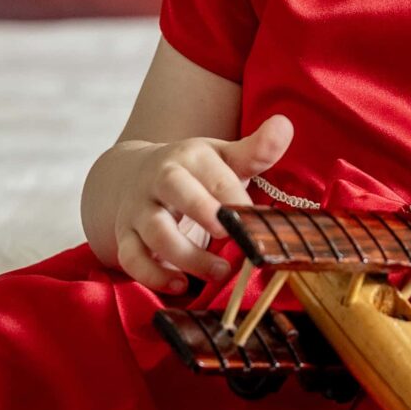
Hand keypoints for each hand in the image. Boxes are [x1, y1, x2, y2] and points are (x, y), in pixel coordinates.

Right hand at [110, 114, 293, 295]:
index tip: (259, 219)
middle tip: (232, 234)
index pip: (213, 173)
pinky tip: (181, 285)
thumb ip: (255, 150)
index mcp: (189, 157)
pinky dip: (153, 275)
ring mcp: (139, 209)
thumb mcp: (222, 158)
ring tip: (219, 272)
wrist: (133, 176)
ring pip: (155, 231)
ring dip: (187, 255)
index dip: (235, 196)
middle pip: (174, 188)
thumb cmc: (193, 173)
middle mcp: (160, 179)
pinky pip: (132, 258)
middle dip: (203, 210)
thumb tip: (285, 124)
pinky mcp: (125, 237)